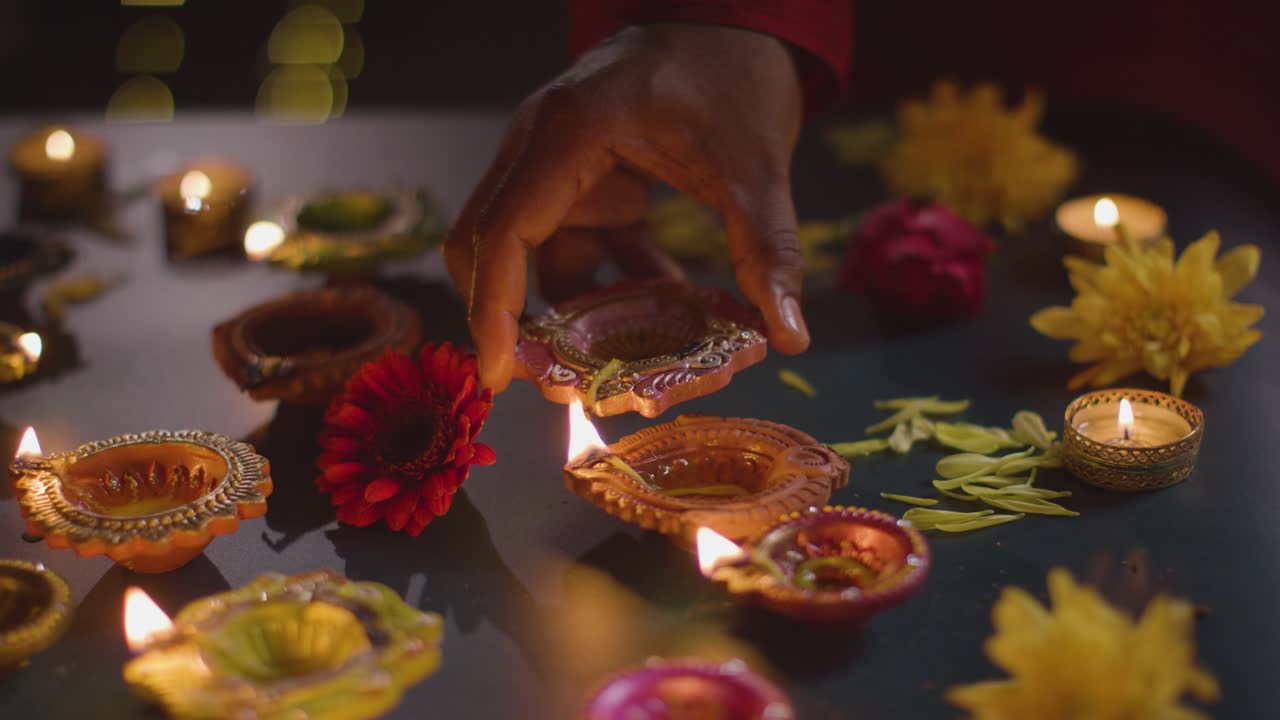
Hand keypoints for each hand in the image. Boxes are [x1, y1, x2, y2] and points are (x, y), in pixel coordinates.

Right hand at [444, 23, 809, 390]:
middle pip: (490, 243)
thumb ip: (767, 247)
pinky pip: (573, 242)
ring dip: (566, 306)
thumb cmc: (734, 73)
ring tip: (614, 355)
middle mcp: (542, 144)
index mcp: (569, 131)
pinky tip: (662, 294)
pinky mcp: (581, 176)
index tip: (496, 374)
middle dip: (508, 317)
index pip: (505, 229)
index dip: (493, 308)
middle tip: (547, 381)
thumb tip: (790, 337)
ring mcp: (555, 160)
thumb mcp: (757, 162)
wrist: (732, 20)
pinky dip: (606, 279)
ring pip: (528, 250)